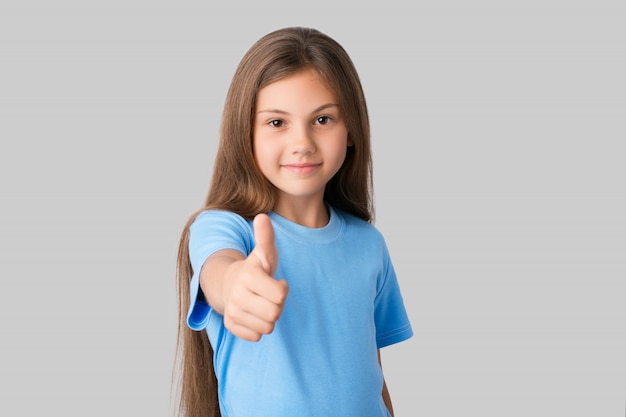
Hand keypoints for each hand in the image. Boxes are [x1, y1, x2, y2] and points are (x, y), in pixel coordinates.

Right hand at [221, 213, 288, 340]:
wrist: (230, 283)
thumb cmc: (255, 268)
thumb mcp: (263, 252)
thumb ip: (265, 237)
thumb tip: (262, 217)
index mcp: (248, 276)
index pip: (281, 295)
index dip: (283, 289)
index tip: (276, 282)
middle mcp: (237, 295)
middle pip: (275, 313)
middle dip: (277, 305)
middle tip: (269, 295)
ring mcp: (232, 311)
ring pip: (267, 328)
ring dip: (269, 317)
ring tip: (262, 304)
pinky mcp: (231, 325)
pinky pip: (256, 336)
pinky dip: (258, 328)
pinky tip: (254, 314)